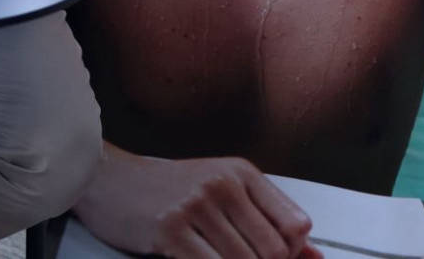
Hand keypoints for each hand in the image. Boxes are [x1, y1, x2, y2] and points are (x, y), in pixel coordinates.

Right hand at [72, 149, 319, 258]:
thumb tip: (315, 258)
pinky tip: (198, 258)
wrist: (107, 180)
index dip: (291, 253)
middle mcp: (222, 184)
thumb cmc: (165, 188)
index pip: (296, 225)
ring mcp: (196, 206)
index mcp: (240, 172)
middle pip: (275, 251)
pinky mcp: (172, 230)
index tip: (271, 256)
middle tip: (235, 257)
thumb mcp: (220, 191)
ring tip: (214, 255)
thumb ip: (268, 222)